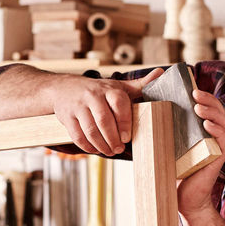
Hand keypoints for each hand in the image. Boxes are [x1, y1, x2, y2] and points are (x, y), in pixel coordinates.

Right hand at [49, 68, 163, 154]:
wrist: (64, 88)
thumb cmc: (97, 90)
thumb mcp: (117, 86)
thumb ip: (139, 85)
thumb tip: (161, 74)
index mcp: (108, 89)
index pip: (118, 103)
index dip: (124, 122)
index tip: (127, 137)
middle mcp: (92, 96)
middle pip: (104, 120)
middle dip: (113, 139)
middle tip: (119, 149)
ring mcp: (78, 107)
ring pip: (90, 130)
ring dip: (101, 145)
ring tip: (109, 151)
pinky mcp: (67, 117)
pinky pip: (77, 136)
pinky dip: (87, 146)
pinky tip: (95, 149)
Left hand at [177, 86, 224, 216]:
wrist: (182, 198)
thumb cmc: (176, 171)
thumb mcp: (171, 146)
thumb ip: (168, 130)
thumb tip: (149, 112)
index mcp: (206, 132)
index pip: (211, 109)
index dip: (206, 97)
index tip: (192, 89)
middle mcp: (216, 138)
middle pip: (220, 112)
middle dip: (209, 100)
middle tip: (194, 93)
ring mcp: (219, 148)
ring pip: (224, 124)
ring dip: (212, 113)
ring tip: (198, 107)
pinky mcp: (219, 159)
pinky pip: (224, 141)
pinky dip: (217, 131)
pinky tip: (207, 125)